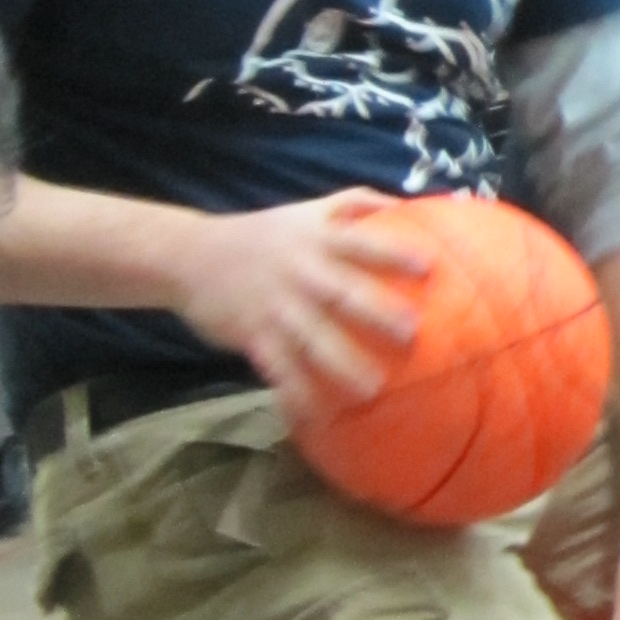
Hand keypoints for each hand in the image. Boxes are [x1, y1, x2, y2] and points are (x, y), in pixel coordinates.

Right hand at [173, 190, 430, 418]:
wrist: (190, 255)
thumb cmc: (263, 233)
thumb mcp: (307, 209)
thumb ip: (356, 204)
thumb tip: (409, 205)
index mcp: (316, 240)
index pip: (362, 243)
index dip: (393, 253)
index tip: (428, 267)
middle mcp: (300, 272)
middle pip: (343, 293)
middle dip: (376, 313)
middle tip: (412, 333)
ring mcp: (276, 306)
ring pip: (313, 339)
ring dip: (342, 364)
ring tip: (372, 389)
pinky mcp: (253, 335)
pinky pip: (278, 368)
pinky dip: (295, 392)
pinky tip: (316, 415)